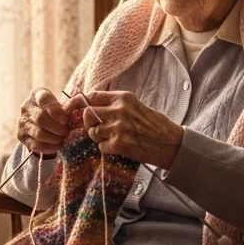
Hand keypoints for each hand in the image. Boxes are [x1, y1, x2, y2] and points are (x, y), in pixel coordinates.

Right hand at [17, 87, 68, 154]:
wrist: (44, 125)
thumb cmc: (58, 113)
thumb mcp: (64, 105)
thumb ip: (72, 105)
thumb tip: (81, 104)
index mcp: (37, 94)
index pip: (44, 99)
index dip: (55, 110)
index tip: (65, 120)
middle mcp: (26, 106)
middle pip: (40, 118)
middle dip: (57, 128)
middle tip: (66, 132)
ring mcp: (22, 121)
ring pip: (38, 133)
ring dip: (54, 138)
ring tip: (62, 139)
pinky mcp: (21, 136)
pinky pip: (35, 144)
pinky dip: (48, 147)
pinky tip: (56, 145)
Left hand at [64, 90, 183, 167]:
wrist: (172, 144)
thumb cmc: (155, 126)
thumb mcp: (136, 106)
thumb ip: (115, 104)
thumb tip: (90, 105)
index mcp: (123, 97)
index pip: (92, 95)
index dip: (78, 102)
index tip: (71, 108)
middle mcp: (119, 110)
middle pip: (88, 114)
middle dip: (88, 123)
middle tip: (96, 129)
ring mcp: (118, 127)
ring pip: (92, 131)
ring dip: (98, 137)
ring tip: (113, 138)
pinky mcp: (119, 144)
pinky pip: (101, 146)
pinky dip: (107, 149)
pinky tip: (120, 147)